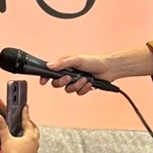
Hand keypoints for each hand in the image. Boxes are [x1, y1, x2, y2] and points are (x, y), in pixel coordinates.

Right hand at [0, 106, 39, 152]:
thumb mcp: (5, 139)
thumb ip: (1, 126)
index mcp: (30, 136)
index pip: (28, 121)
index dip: (25, 113)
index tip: (25, 107)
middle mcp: (35, 142)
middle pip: (34, 129)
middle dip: (29, 123)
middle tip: (24, 118)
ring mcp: (34, 150)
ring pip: (34, 137)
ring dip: (30, 132)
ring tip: (23, 130)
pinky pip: (32, 145)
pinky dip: (29, 141)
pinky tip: (22, 143)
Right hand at [38, 47, 152, 95]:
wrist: (109, 68)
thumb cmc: (94, 61)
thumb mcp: (77, 59)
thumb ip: (63, 63)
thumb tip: (50, 66)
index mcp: (66, 65)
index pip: (51, 72)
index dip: (46, 77)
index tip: (43, 81)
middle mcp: (69, 73)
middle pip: (58, 84)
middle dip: (64, 82)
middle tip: (70, 77)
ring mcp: (76, 81)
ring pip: (69, 90)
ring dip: (77, 85)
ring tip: (85, 79)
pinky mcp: (83, 87)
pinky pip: (78, 93)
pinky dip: (84, 89)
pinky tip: (89, 84)